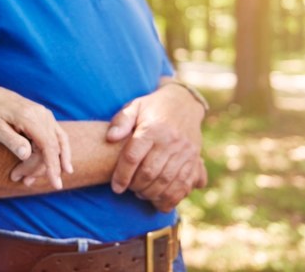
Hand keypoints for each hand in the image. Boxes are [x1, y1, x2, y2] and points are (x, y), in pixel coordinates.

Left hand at [0, 85, 72, 189]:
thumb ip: (12, 141)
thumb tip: (26, 155)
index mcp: (29, 116)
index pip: (48, 145)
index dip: (53, 166)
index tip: (56, 183)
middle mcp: (42, 114)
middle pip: (52, 148)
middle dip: (40, 168)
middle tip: (21, 180)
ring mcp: (45, 114)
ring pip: (57, 144)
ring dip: (48, 164)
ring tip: (30, 179)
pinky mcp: (45, 117)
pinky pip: (57, 137)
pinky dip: (57, 153)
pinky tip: (60, 167)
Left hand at [106, 82, 206, 210]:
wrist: (184, 104)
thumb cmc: (152, 108)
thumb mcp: (134, 107)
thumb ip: (121, 121)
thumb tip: (110, 137)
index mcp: (152, 128)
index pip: (133, 157)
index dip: (122, 175)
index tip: (116, 187)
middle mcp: (170, 141)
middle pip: (150, 172)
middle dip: (136, 186)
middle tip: (129, 189)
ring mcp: (185, 152)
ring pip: (167, 182)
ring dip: (151, 194)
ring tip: (141, 194)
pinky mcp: (194, 160)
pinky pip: (184, 185)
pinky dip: (171, 198)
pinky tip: (159, 201)